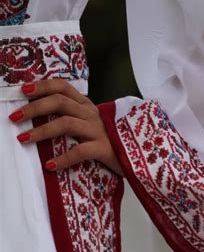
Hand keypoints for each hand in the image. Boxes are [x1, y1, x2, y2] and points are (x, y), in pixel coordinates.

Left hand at [8, 80, 122, 175]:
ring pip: (66, 124)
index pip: (64, 87)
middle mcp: (92, 115)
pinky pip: (80, 152)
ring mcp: (99, 131)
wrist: (140, 156)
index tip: (23, 91)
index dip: (43, 86)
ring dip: (41, 131)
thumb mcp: (93, 125)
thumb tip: (41, 118)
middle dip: (34, 108)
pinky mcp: (105, 149)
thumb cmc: (112, 142)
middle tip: (14, 118)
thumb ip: (74, 118)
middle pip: (60, 102)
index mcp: (88, 106)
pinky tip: (50, 165)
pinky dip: (63, 158)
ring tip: (24, 139)